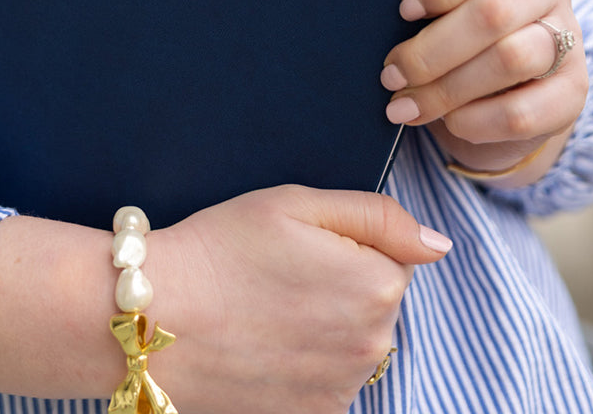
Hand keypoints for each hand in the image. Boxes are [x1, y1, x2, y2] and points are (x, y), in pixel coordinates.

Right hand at [0, 186, 450, 413]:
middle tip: (274, 274)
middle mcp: (373, 346)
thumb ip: (377, 216)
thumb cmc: (219, 249)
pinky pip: (328, 380)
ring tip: (262, 310)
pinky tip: (262, 345)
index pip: (390, 257)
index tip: (295, 246)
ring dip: (322, 327)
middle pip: (374, 302)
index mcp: (376, 285)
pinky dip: (304, 364)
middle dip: (338, 285)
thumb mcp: (295, 203)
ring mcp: (344, 390)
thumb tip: (438, 244)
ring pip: (351, 342)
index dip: (342, 244)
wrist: (154, 319)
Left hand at [379, 0, 586, 181]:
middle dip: (429, 50)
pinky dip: (476, 120)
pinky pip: (524, 112)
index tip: (404, 9)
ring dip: (446, 88)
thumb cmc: (453, 15)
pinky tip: (448, 121)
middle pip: (493, 12)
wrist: (504, 74)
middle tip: (389, 74)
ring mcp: (570, 37)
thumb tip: (369, 1)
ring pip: (510, 59)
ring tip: (403, 104)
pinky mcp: (573, 90)